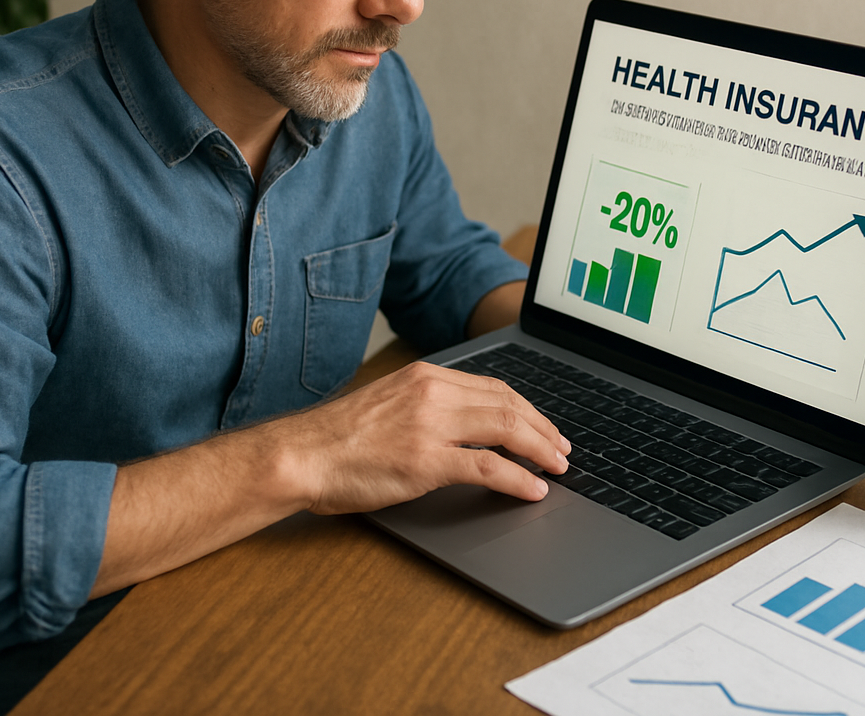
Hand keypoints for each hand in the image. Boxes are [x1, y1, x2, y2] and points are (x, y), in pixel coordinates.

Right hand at [280, 361, 570, 514]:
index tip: (543, 425)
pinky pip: (488, 467)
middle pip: (508, 405)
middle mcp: (433, 392)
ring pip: (506, 430)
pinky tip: (533, 488)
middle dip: (543, 428)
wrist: (302, 454)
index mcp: (426, 376)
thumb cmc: (339, 437)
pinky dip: (518, 478)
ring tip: (558, 467)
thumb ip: (427, 404)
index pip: (493, 387)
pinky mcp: (426, 461)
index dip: (527, 408)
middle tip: (562, 449)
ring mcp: (431, 425)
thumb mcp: (390, 402)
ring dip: (540, 450)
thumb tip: (466, 423)